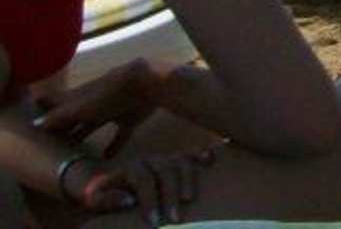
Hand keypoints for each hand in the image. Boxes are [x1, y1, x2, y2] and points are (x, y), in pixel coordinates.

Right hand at [37, 61, 161, 149]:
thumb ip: (59, 116)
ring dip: (85, 134)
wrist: (146, 85)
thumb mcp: (80, 107)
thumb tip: (36, 124)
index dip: (49, 108)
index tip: (37, 116)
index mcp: (81, 97)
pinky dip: (114, 145)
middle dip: (66, 126)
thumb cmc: (108, 94)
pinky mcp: (130, 118)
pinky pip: (121, 134)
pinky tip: (107, 158)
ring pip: (95, 124)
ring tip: (73, 150)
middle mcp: (95, 103)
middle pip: (77, 116)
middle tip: (53, 141)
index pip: (60, 102)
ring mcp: (113, 109)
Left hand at [72, 149, 216, 225]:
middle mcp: (151, 159)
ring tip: (190, 200)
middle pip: (166, 171)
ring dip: (188, 180)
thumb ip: (107, 200)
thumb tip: (129, 200)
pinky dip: (201, 155)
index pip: (144, 180)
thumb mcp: (95, 200)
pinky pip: (192, 154)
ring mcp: (165, 158)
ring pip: (182, 162)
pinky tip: (209, 160)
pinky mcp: (177, 160)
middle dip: (171, 195)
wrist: (110, 185)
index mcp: (131, 167)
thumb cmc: (104, 198)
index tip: (153, 222)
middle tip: (175, 219)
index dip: (149, 200)